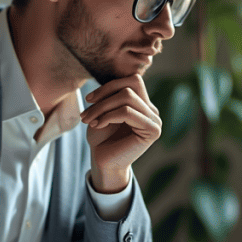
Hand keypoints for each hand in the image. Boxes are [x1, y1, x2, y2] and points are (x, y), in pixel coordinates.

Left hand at [81, 75, 161, 192]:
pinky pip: (127, 112)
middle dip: (104, 95)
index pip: (132, 80)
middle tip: (86, 112)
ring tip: (88, 120)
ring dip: (102, 107)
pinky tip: (97, 125)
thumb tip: (116, 79)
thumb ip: (113, 94)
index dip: (109, 86)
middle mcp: (152, 111)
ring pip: (127, 97)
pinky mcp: (152, 131)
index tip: (89, 99)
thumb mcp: (105, 110)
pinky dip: (108, 116)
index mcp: (143, 104)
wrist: (103, 163)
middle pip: (130, 85)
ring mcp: (155, 120)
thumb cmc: (102, 138)